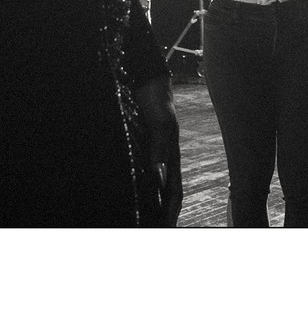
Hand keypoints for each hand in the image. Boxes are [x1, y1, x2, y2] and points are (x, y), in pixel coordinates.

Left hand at [134, 76, 181, 225]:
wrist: (146, 80)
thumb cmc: (157, 101)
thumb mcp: (161, 124)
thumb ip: (161, 148)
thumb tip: (159, 177)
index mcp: (172, 155)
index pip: (174, 191)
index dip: (172, 211)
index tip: (167, 227)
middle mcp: (163, 158)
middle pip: (166, 193)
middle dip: (163, 213)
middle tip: (155, 228)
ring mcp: (153, 154)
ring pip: (154, 185)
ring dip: (152, 203)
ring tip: (144, 219)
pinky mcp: (140, 146)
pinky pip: (143, 173)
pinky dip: (140, 187)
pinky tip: (133, 193)